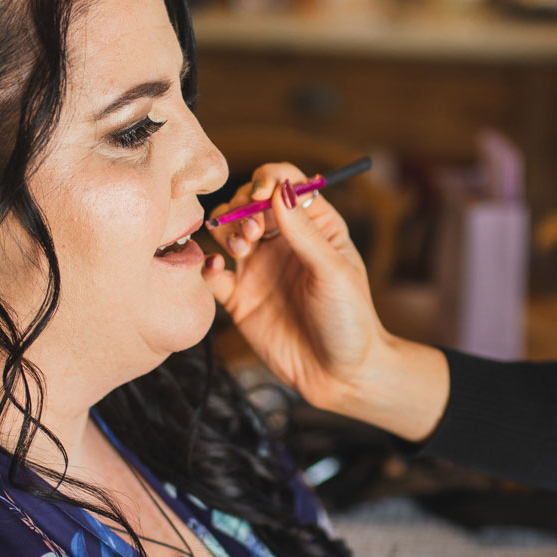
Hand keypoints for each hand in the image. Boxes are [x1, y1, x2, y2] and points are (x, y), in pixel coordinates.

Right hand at [202, 163, 447, 438]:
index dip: (266, 180)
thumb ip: (303, 231)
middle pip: (247, 201)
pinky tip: (216, 270)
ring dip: (226, 230)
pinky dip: (206, 265)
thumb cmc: (350, 321)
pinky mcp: (239, 298)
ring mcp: (258, 268)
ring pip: (226, 230)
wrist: (340, 375)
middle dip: (242, 206)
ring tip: (242, 250)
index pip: (283, 183)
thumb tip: (278, 187)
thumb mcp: (333, 271)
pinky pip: (212, 273)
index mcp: (313, 226)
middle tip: (253, 233)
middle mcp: (282, 241)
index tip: (260, 196)